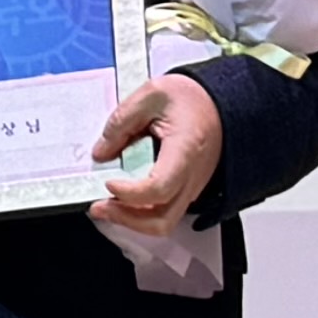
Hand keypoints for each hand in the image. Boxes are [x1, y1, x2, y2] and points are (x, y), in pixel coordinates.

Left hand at [89, 70, 223, 236]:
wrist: (218, 103)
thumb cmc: (192, 98)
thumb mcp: (150, 94)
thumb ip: (121, 122)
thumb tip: (101, 152)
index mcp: (185, 151)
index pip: (159, 188)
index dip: (130, 193)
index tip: (109, 182)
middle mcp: (192, 176)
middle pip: (162, 220)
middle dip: (126, 219)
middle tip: (99, 207)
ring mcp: (192, 187)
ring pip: (164, 222)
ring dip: (132, 220)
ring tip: (107, 206)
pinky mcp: (186, 189)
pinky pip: (165, 210)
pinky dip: (141, 211)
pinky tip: (123, 196)